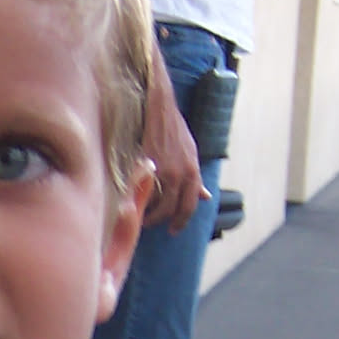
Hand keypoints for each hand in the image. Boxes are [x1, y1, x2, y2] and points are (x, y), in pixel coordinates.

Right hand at [143, 77, 207, 234]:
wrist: (159, 109)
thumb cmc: (174, 130)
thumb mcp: (191, 154)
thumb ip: (196, 178)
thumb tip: (206, 196)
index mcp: (193, 172)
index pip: (190, 205)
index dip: (181, 220)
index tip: (173, 229)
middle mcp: (181, 173)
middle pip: (170, 208)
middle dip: (160, 220)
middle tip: (151, 224)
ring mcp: (163, 169)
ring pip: (154, 201)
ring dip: (146, 211)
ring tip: (139, 213)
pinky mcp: (146, 164)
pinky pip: (141, 188)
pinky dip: (136, 196)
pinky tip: (132, 198)